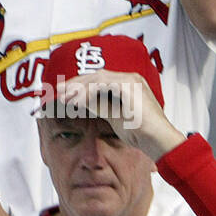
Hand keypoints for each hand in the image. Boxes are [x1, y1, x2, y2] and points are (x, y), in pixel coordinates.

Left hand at [52, 69, 184, 159]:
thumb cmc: (140, 133)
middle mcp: (130, 78)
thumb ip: (99, 106)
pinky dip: (87, 94)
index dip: (80, 85)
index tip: (64, 93)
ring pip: (97, 78)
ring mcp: (130, 80)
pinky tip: (76, 103)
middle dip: (75, 84)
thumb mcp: (114, 116)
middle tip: (58, 92)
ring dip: (78, 89)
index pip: (99, 79)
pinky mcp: (128, 86)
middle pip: (96, 75)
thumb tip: (80, 102)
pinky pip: (101, 85)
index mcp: (129, 83)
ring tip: (64, 99)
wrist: (157, 140)